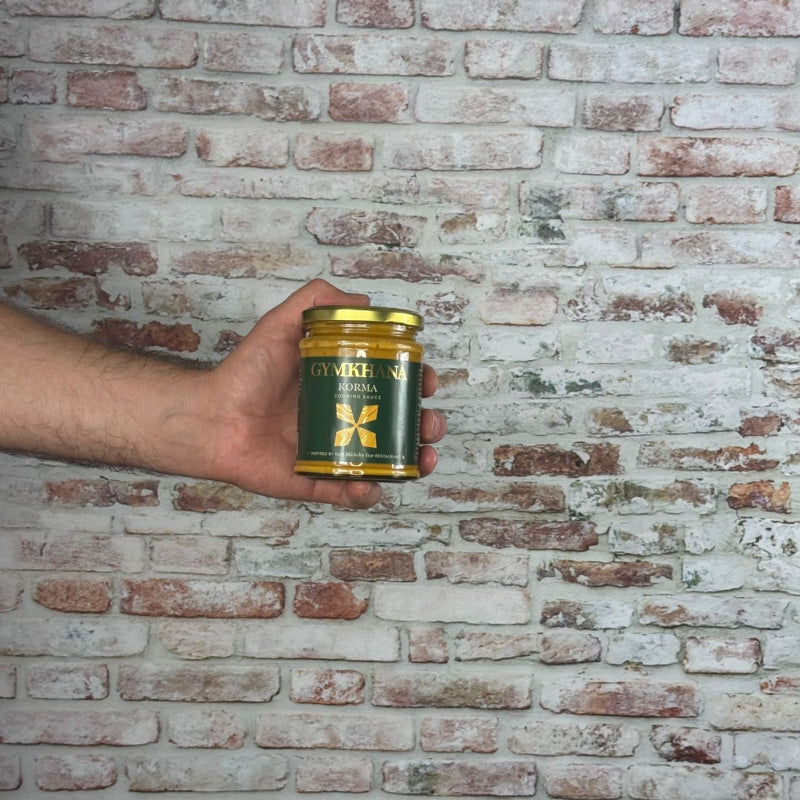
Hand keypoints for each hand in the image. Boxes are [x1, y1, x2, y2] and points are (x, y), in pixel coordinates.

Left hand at [201, 279, 445, 508]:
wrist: (211, 416)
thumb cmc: (244, 373)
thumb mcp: (281, 325)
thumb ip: (316, 302)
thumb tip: (365, 301)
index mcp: (343, 385)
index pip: (392, 385)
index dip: (415, 384)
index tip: (425, 382)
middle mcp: (344, 419)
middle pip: (398, 426)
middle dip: (424, 426)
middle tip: (427, 424)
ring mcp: (332, 453)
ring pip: (385, 463)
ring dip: (411, 463)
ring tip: (420, 459)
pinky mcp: (315, 482)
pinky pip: (349, 493)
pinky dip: (366, 494)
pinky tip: (370, 483)